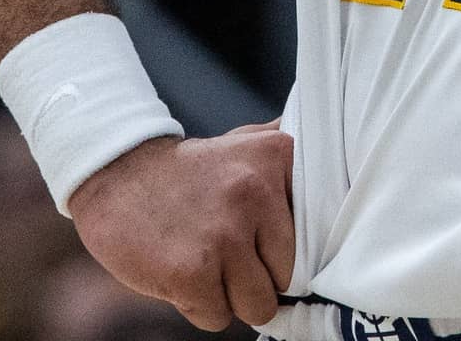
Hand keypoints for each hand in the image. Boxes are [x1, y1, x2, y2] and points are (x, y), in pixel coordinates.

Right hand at [70, 123, 295, 330]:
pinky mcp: (191, 272)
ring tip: (204, 259)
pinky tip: (180, 269)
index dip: (284, 245)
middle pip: (288, 276)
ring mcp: (224, 234)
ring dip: (230, 295)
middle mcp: (256, 192)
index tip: (261, 236)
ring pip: (257, 305)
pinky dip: (199, 305)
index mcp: (277, 156)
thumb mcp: (244, 142)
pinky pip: (217, 319)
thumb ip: (288, 155)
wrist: (113, 171)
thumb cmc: (188, 170)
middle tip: (223, 248)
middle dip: (257, 274)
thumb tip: (347, 163)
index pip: (315, 233)